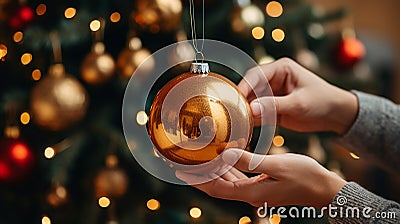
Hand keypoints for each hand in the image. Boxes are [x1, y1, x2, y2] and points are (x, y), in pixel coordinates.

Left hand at [176, 149, 346, 207]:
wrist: (325, 188)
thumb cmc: (305, 176)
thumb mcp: (277, 165)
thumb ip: (249, 160)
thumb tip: (224, 153)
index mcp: (251, 192)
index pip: (216, 188)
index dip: (198, 181)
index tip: (181, 171)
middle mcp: (250, 194)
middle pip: (218, 186)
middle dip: (201, 176)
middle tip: (186, 163)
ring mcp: (256, 191)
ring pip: (227, 182)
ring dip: (214, 171)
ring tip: (201, 159)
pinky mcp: (262, 185)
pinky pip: (239, 178)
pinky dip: (229, 169)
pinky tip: (225, 158)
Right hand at [239, 58, 357, 134]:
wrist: (336, 115)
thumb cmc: (322, 102)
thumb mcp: (299, 104)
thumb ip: (275, 105)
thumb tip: (252, 108)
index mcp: (281, 69)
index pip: (256, 75)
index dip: (244, 87)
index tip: (235, 100)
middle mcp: (273, 79)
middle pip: (250, 88)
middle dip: (242, 101)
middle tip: (233, 114)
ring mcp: (272, 93)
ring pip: (252, 101)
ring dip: (246, 111)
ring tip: (237, 122)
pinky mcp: (273, 107)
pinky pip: (258, 112)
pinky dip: (253, 120)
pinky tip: (245, 128)